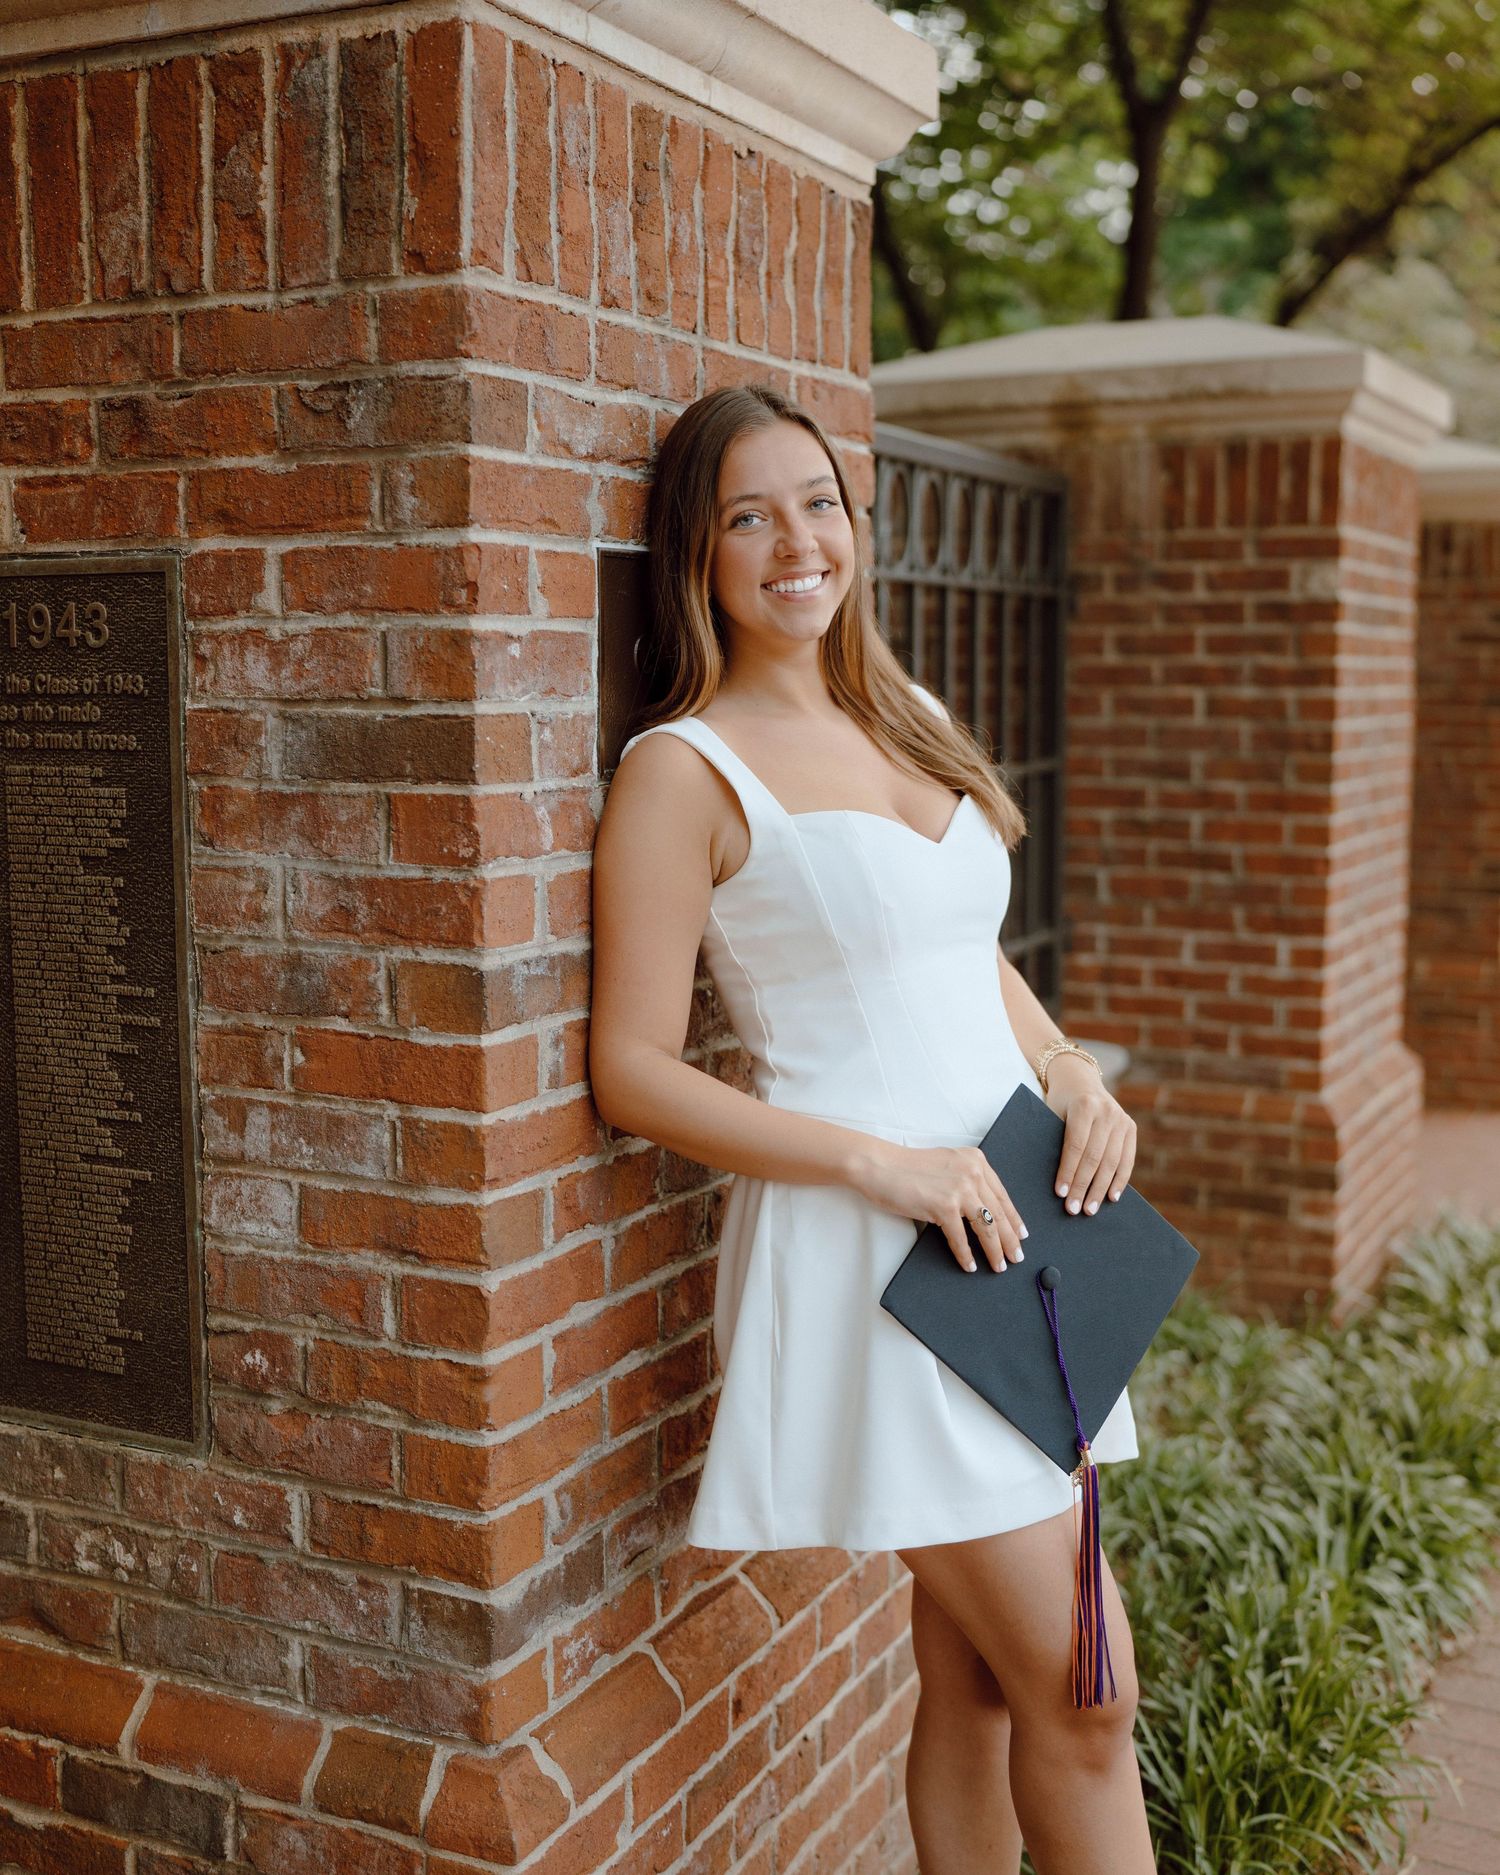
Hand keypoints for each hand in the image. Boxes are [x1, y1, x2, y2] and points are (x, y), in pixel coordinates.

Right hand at [846, 1138, 1027, 1273]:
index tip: (1021, 1234)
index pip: (1001, 1195)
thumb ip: (966, 1178)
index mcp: (975, 1160)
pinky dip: (965, 1254)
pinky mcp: (944, 1206)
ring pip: (986, 1227)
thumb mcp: (947, 1164)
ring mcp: (960, 1189)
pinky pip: (961, 1237)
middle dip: (1010, 1239)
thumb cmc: (907, 1167)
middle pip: (999, 1213)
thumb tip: (982, 1207)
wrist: (880, 1165)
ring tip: (998, 1266)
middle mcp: (972, 1172)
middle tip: (1016, 1257)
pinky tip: (969, 1265)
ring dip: (995, 1251)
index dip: (1013, 1218)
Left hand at [1044, 1056, 1136, 1214]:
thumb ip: (1058, 1141)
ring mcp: (1122, 1119)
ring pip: (1112, 1162)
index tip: (1061, 1193)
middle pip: (1095, 1157)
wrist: (1080, 1079)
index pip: (1076, 1145)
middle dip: (1083, 1186)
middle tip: (1074, 1209)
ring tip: (1090, 1210)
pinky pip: (1127, 1159)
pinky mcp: (1131, 1127)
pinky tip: (1111, 1197)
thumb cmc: (1060, 1103)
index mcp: (1084, 1105)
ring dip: (1101, 1189)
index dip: (1069, 1171)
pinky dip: (1120, 1180)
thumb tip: (1058, 1183)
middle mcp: (1107, 1111)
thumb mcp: (1053, 1114)